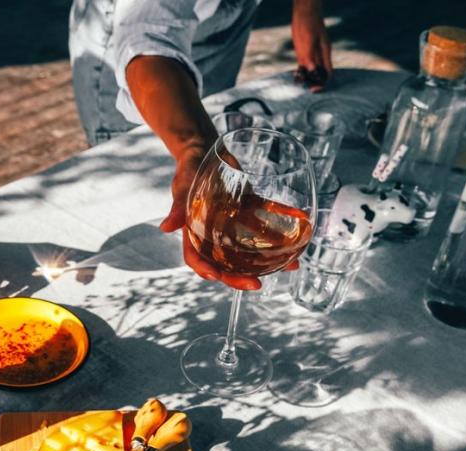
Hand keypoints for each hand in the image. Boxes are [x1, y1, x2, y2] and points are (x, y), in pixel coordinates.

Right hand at [161, 146, 281, 291]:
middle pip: (224, 263)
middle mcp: (213, 234)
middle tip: (256, 285)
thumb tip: (166, 227)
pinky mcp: (247, 213)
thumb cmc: (189, 167)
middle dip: (238, 277)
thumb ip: (178, 207)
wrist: (206, 150)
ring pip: (246, 251)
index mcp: (194, 231)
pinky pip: (263, 228)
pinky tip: (298, 237)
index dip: (205, 270)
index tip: (217, 277)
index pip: (196, 258)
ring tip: (289, 266)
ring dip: (266, 261)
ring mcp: (231, 226)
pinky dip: (279, 234)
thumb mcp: (183, 186)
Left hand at [292, 0, 332, 91]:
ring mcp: (312, 54)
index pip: (327, 73)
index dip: (323, 83)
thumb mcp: (308, 39)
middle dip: (314, 83)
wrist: (304, 13)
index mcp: (325, 53)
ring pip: (311, 71)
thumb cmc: (308, 24)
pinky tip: (296, 76)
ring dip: (306, 79)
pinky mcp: (303, 52)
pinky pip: (303, 66)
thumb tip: (310, 70)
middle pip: (320, 74)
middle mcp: (319, 56)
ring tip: (300, 83)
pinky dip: (300, 73)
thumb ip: (309, 55)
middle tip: (306, 88)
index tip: (314, 89)